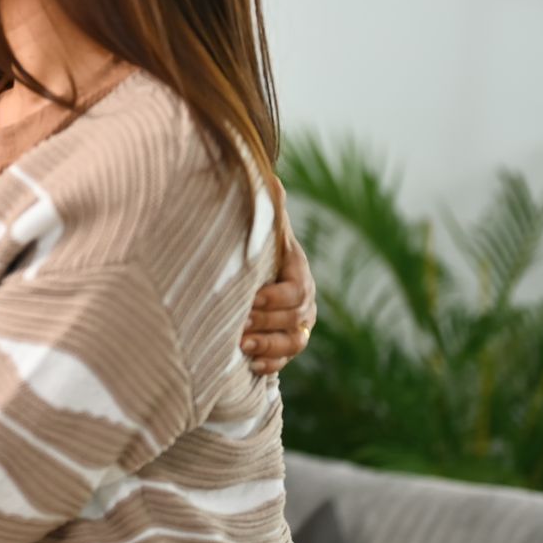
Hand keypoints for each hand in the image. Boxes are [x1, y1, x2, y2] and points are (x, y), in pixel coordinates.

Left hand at [243, 185, 316, 374]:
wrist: (254, 275)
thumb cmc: (257, 249)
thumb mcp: (264, 230)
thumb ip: (268, 209)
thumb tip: (271, 178)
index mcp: (298, 273)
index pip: (296, 289)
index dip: (276, 297)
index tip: (252, 298)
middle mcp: (303, 302)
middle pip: (295, 318)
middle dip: (267, 322)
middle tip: (239, 324)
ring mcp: (296, 326)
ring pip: (293, 342)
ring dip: (269, 346)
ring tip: (242, 346)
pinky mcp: (285, 346)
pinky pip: (285, 361)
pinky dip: (270, 365)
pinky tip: (250, 364)